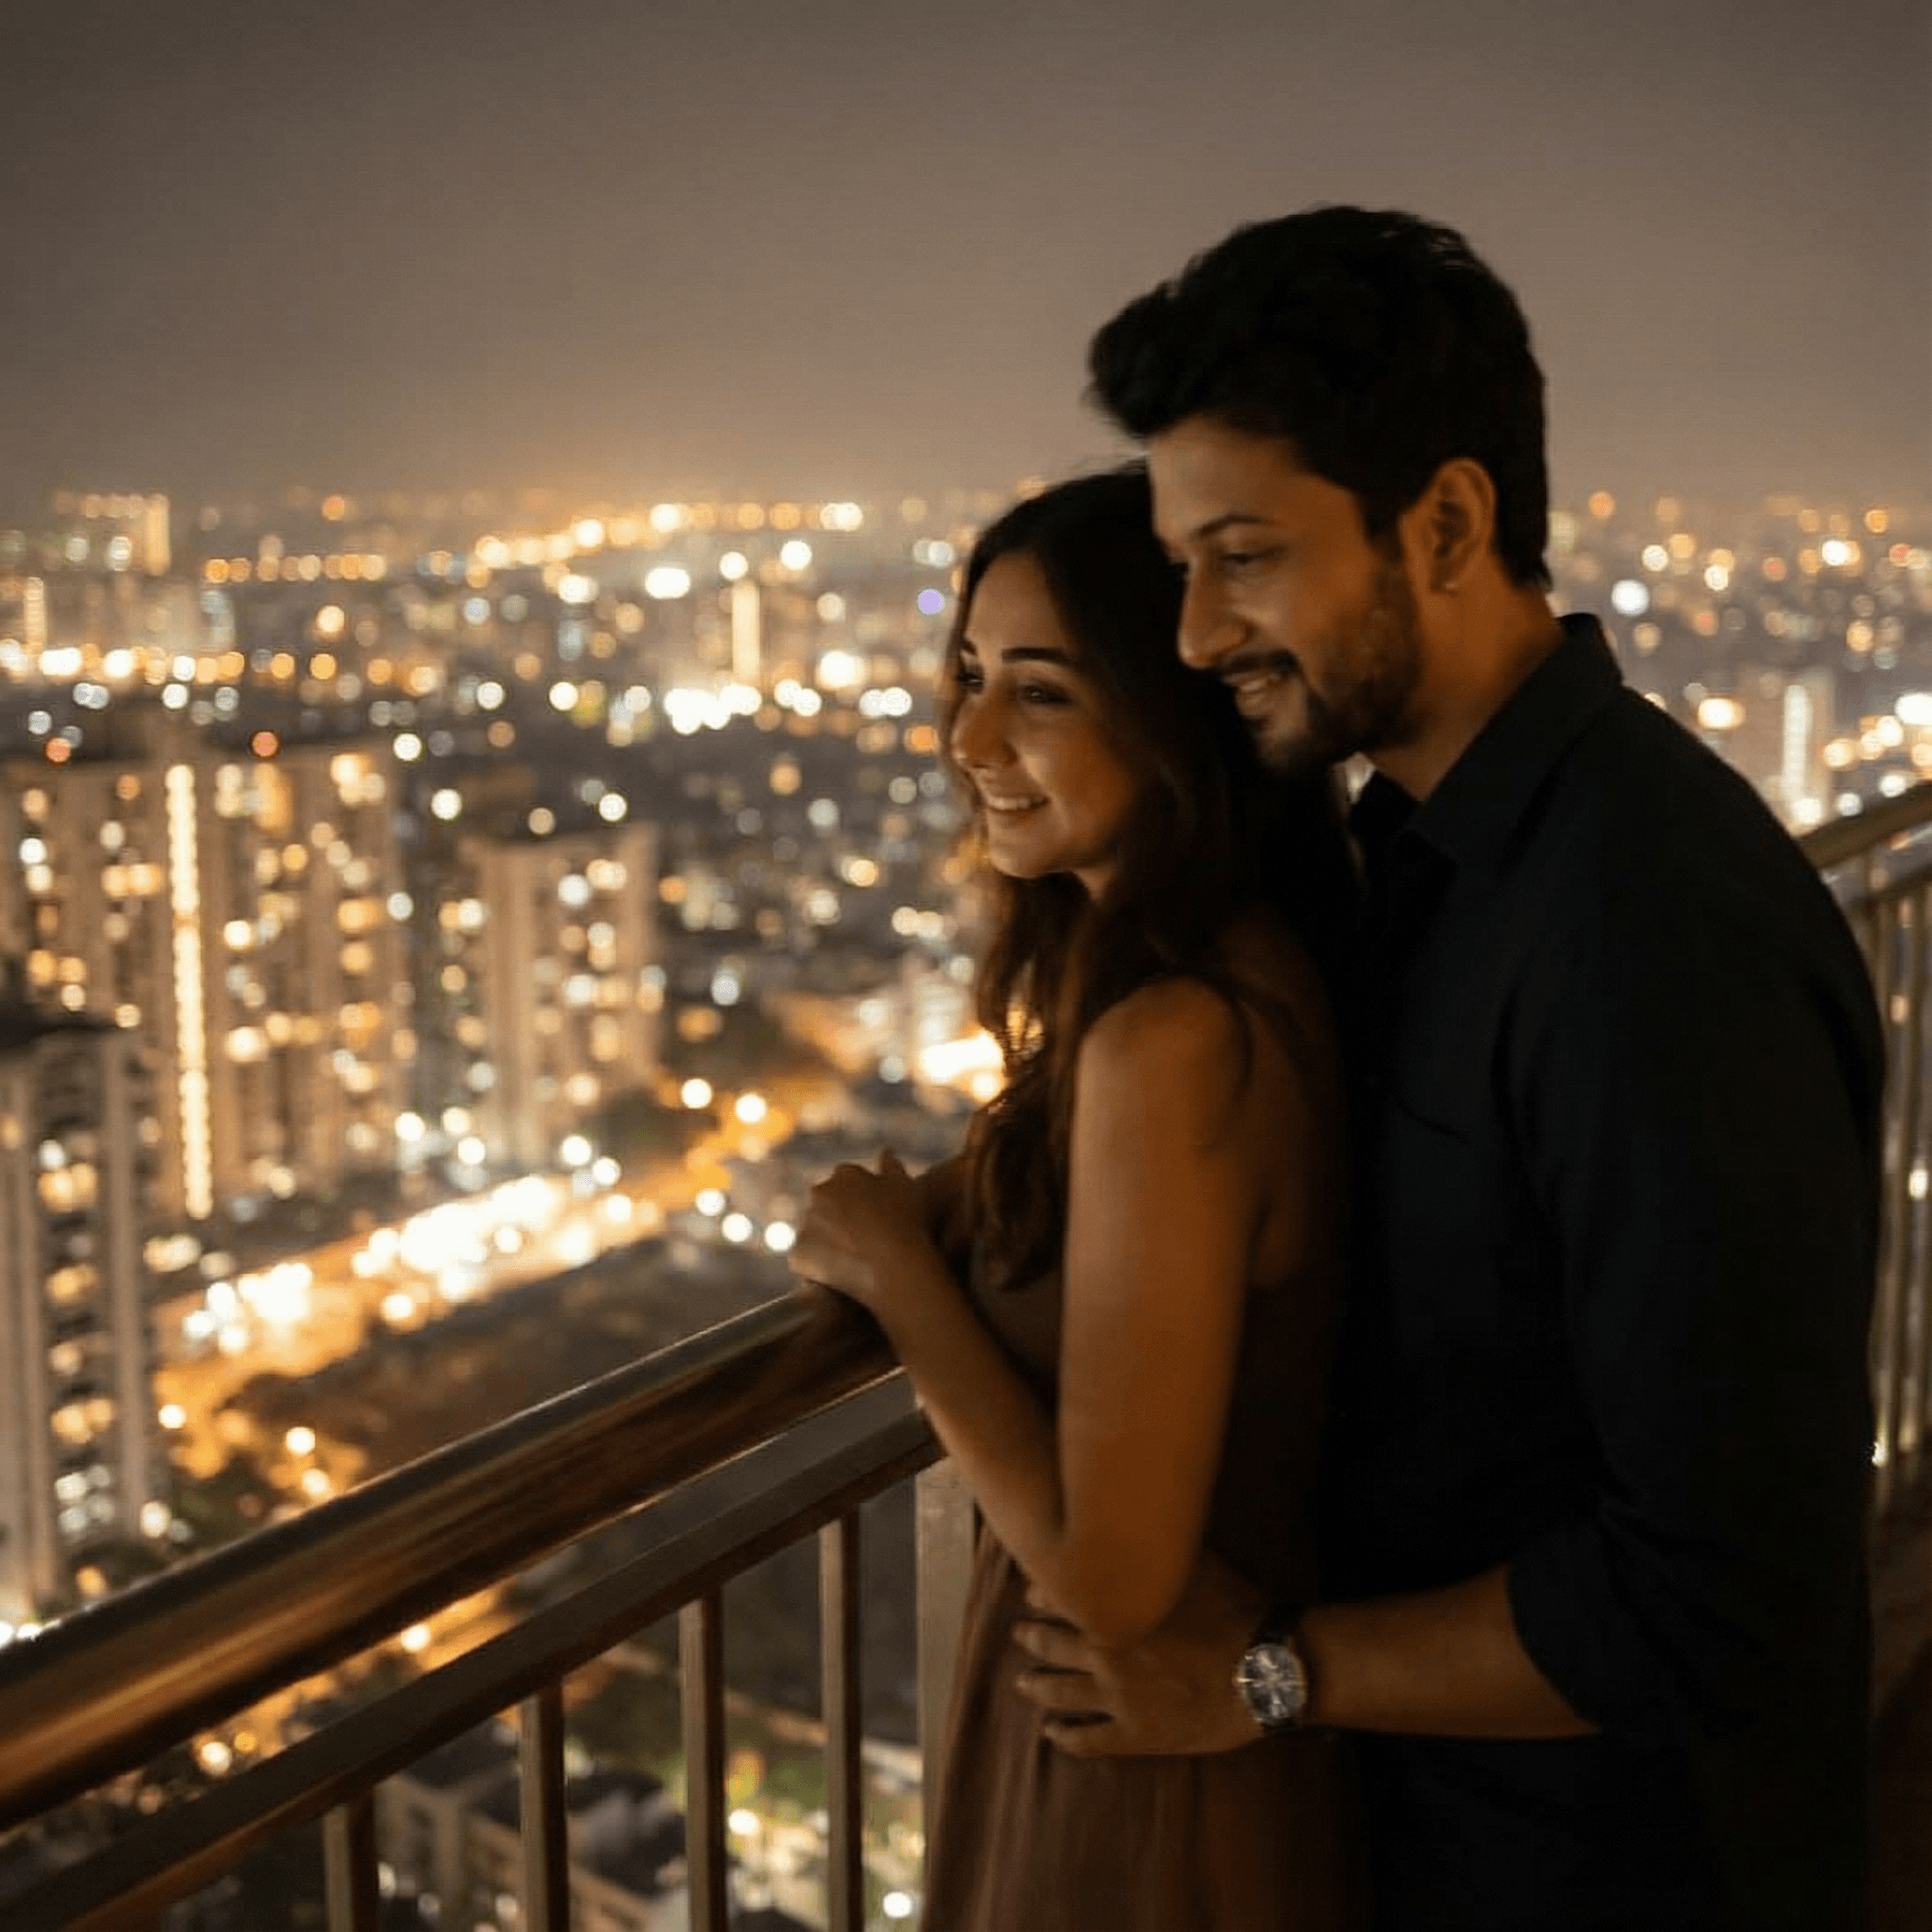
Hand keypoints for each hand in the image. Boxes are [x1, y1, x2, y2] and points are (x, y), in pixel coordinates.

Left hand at [787, 1150, 945, 1317]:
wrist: (894, 1268)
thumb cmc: (905, 1223)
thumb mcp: (906, 1187)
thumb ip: (892, 1166)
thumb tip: (885, 1151)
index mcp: (844, 1174)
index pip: (846, 1182)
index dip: (860, 1200)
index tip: (873, 1217)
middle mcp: (819, 1193)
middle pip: (825, 1204)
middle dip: (837, 1217)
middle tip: (861, 1240)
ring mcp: (805, 1224)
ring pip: (813, 1231)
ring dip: (824, 1240)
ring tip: (851, 1260)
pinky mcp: (797, 1255)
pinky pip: (804, 1260)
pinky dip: (815, 1266)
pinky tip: (836, 1275)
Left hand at [1011, 1552, 1266, 1756]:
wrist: (1264, 1669)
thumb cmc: (1236, 1608)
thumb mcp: (1196, 1559)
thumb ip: (1158, 1549)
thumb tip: (1141, 1524)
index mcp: (1113, 1604)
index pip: (1056, 1593)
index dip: (1039, 1590)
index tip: (1032, 1590)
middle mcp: (1103, 1649)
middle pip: (1048, 1641)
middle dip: (1029, 1635)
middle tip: (1018, 1633)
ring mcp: (1115, 1695)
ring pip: (1057, 1691)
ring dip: (1036, 1685)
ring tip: (1023, 1682)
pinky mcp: (1134, 1735)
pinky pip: (1086, 1739)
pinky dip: (1064, 1736)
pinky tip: (1052, 1734)